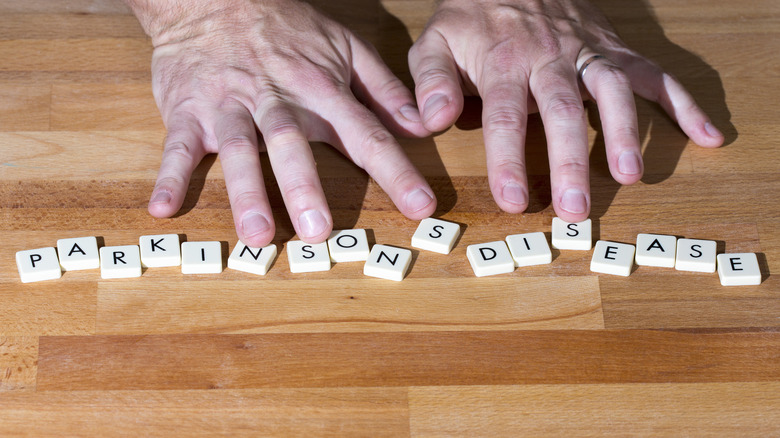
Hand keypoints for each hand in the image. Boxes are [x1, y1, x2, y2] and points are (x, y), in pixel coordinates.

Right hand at [127, 0, 436, 246]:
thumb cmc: (287, 29)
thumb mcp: (346, 48)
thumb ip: (384, 90)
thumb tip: (423, 126)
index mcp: (320, 89)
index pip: (365, 133)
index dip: (396, 171)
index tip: (420, 206)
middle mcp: (276, 100)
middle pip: (291, 143)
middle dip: (305, 186)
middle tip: (319, 231)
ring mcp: (229, 106)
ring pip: (238, 148)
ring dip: (246, 192)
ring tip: (256, 235)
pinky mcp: (189, 111)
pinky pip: (178, 145)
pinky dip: (170, 175)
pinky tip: (163, 207)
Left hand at [408, 0, 723, 221]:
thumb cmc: (471, 17)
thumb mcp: (435, 41)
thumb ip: (430, 82)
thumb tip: (432, 122)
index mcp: (504, 63)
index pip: (504, 116)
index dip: (508, 160)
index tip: (514, 201)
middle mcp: (550, 58)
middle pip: (562, 111)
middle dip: (570, 159)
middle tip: (575, 207)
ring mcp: (587, 52)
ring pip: (612, 90)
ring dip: (625, 132)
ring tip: (629, 175)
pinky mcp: (613, 49)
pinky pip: (653, 73)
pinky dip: (682, 103)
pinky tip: (705, 135)